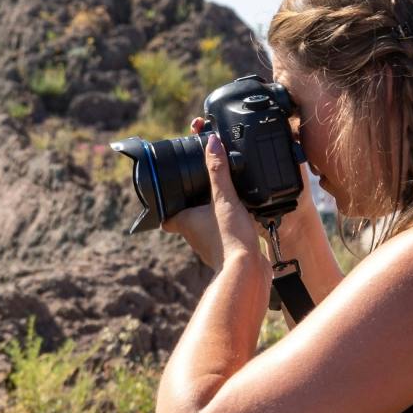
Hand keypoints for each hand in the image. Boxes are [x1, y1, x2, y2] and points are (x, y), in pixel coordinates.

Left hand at [161, 119, 265, 274]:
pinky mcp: (226, 246)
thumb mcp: (223, 198)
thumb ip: (217, 170)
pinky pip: (222, 229)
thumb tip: (212, 142)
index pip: (165, 211)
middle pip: (185, 214)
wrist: (247, 270)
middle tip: (201, 185)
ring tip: (222, 196)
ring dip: (211, 210)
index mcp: (183, 221)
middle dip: (193, 201)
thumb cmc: (228, 239)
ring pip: (204, 222)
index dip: (165, 200)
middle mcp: (192, 233)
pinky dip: (227, 220)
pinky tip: (239, 213)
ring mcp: (208, 241)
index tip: (170, 187)